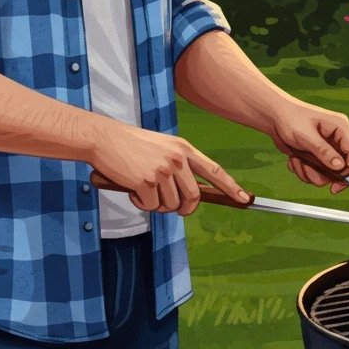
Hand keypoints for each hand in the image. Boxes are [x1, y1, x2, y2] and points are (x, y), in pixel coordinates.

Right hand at [86, 119, 248, 215]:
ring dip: (157, 205)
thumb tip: (189, 196)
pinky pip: (151, 206)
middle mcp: (177, 159)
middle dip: (184, 209)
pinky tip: (132, 189)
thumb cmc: (130, 145)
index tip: (244, 198)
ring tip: (143, 190)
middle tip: (173, 209)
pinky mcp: (146, 181)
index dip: (230, 186)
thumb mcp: (162, 148)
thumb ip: (178, 167)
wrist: (104, 139)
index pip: (214, 170)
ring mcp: (162, 170)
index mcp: (183, 149)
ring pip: (170, 205)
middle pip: (193, 197)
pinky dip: (141, 204)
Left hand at [267, 100, 348, 193]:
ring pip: (326, 174)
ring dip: (309, 173)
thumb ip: (324, 152)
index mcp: (341, 129)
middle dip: (320, 174)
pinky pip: (315, 172)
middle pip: (340, 169)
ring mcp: (327, 149)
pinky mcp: (316, 156)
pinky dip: (302, 170)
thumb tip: (340, 167)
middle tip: (305, 167)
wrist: (273, 117)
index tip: (335, 187)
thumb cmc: (289, 119)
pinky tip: (293, 159)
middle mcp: (337, 140)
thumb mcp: (306, 136)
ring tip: (296, 161)